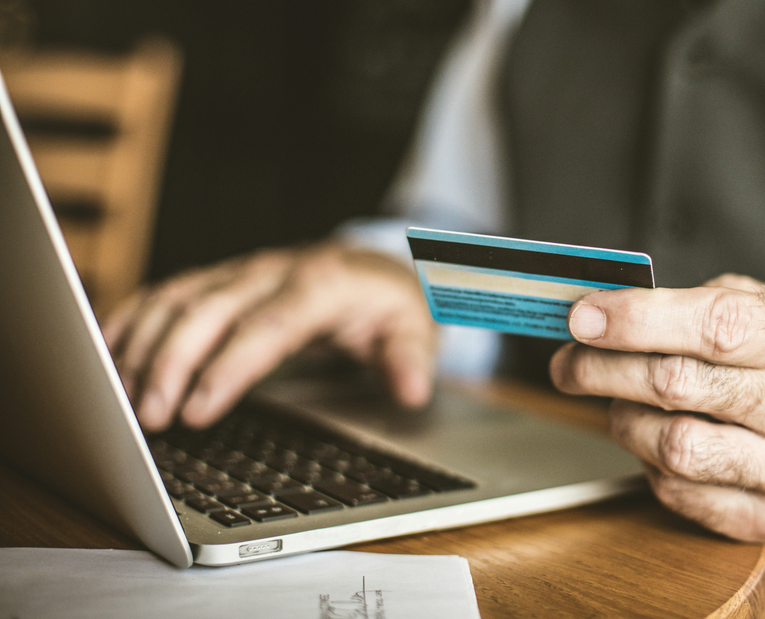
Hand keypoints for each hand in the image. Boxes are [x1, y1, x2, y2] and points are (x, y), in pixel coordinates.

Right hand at [103, 243, 436, 431]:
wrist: (374, 267)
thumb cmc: (389, 303)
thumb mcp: (416, 327)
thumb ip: (411, 358)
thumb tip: (412, 389)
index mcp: (319, 285)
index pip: (266, 327)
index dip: (228, 368)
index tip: (197, 410)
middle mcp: (271, 271)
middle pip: (208, 310)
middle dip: (170, 363)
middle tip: (147, 418)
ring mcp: (240, 271)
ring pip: (177, 298)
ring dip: (141, 345)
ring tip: (119, 399)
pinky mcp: (219, 278)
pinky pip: (166, 292)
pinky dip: (132, 318)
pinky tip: (106, 352)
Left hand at [549, 274, 764, 542]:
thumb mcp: (758, 306)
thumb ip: (688, 301)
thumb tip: (601, 311)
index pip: (715, 326)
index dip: (637, 320)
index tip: (583, 316)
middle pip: (678, 385)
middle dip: (603, 369)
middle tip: (568, 363)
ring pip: (672, 446)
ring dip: (624, 420)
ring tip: (619, 403)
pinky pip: (678, 491)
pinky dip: (648, 463)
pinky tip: (655, 440)